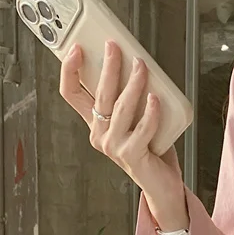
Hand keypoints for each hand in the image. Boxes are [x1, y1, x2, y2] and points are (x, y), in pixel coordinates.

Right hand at [59, 40, 188, 230]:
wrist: (163, 187)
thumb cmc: (152, 152)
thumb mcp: (135, 121)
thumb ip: (132, 100)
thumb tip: (138, 66)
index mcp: (96, 125)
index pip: (71, 94)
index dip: (69, 70)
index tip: (77, 49)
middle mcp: (100, 135)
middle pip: (99, 95)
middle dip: (107, 67)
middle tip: (115, 47)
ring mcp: (114, 147)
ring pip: (121, 108)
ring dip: (133, 84)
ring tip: (141, 67)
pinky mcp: (132, 155)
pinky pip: (142, 128)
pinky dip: (150, 112)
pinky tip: (155, 99)